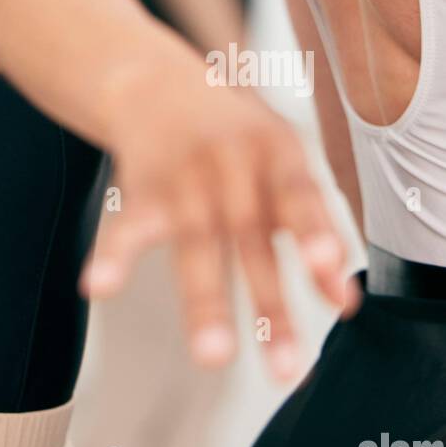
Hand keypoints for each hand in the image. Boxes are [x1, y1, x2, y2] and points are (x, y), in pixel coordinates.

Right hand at [79, 78, 360, 384]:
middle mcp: (229, 161)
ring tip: (212, 355)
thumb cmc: (231, 132)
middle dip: (267, 301)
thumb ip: (313, 228)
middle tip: (284, 365)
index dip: (313, 231)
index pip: (299, 194)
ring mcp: (182, 174)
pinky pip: (128, 227)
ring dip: (204, 302)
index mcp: (274, 150)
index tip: (328, 267)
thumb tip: (347, 302)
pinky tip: (99, 286)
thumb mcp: (281, 163)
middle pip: (249, 235)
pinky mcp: (141, 187)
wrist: (152, 81)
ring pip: (195, 243)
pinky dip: (113, 257)